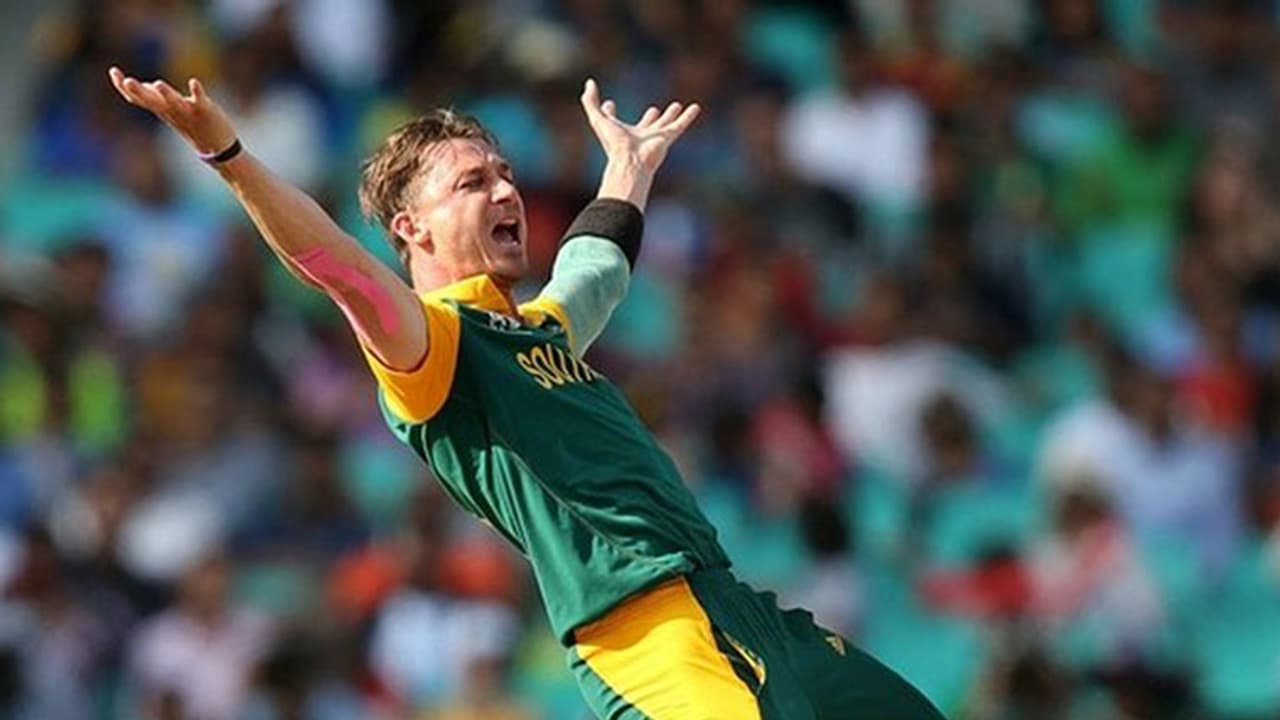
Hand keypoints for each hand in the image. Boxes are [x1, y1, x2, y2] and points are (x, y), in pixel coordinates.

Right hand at [108, 66, 237, 155]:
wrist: (219, 149)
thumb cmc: (193, 127)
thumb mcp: (172, 113)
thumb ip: (159, 99)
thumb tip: (148, 86)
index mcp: (161, 110)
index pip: (138, 98)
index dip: (123, 86)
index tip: (113, 72)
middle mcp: (172, 111)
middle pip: (151, 101)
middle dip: (138, 91)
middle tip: (126, 80)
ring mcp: (188, 111)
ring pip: (174, 102)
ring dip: (167, 94)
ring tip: (158, 83)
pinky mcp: (205, 110)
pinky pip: (200, 100)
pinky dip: (197, 92)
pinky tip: (194, 82)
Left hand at [579, 78, 699, 172]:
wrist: (631, 162)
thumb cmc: (614, 144)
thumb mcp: (598, 119)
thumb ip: (590, 101)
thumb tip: (589, 83)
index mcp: (620, 133)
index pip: (615, 121)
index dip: (609, 112)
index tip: (608, 104)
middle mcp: (639, 135)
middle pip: (646, 125)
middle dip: (650, 118)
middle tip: (654, 110)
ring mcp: (655, 137)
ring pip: (665, 124)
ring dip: (670, 116)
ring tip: (676, 106)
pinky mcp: (668, 137)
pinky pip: (681, 125)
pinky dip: (689, 117)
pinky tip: (695, 107)